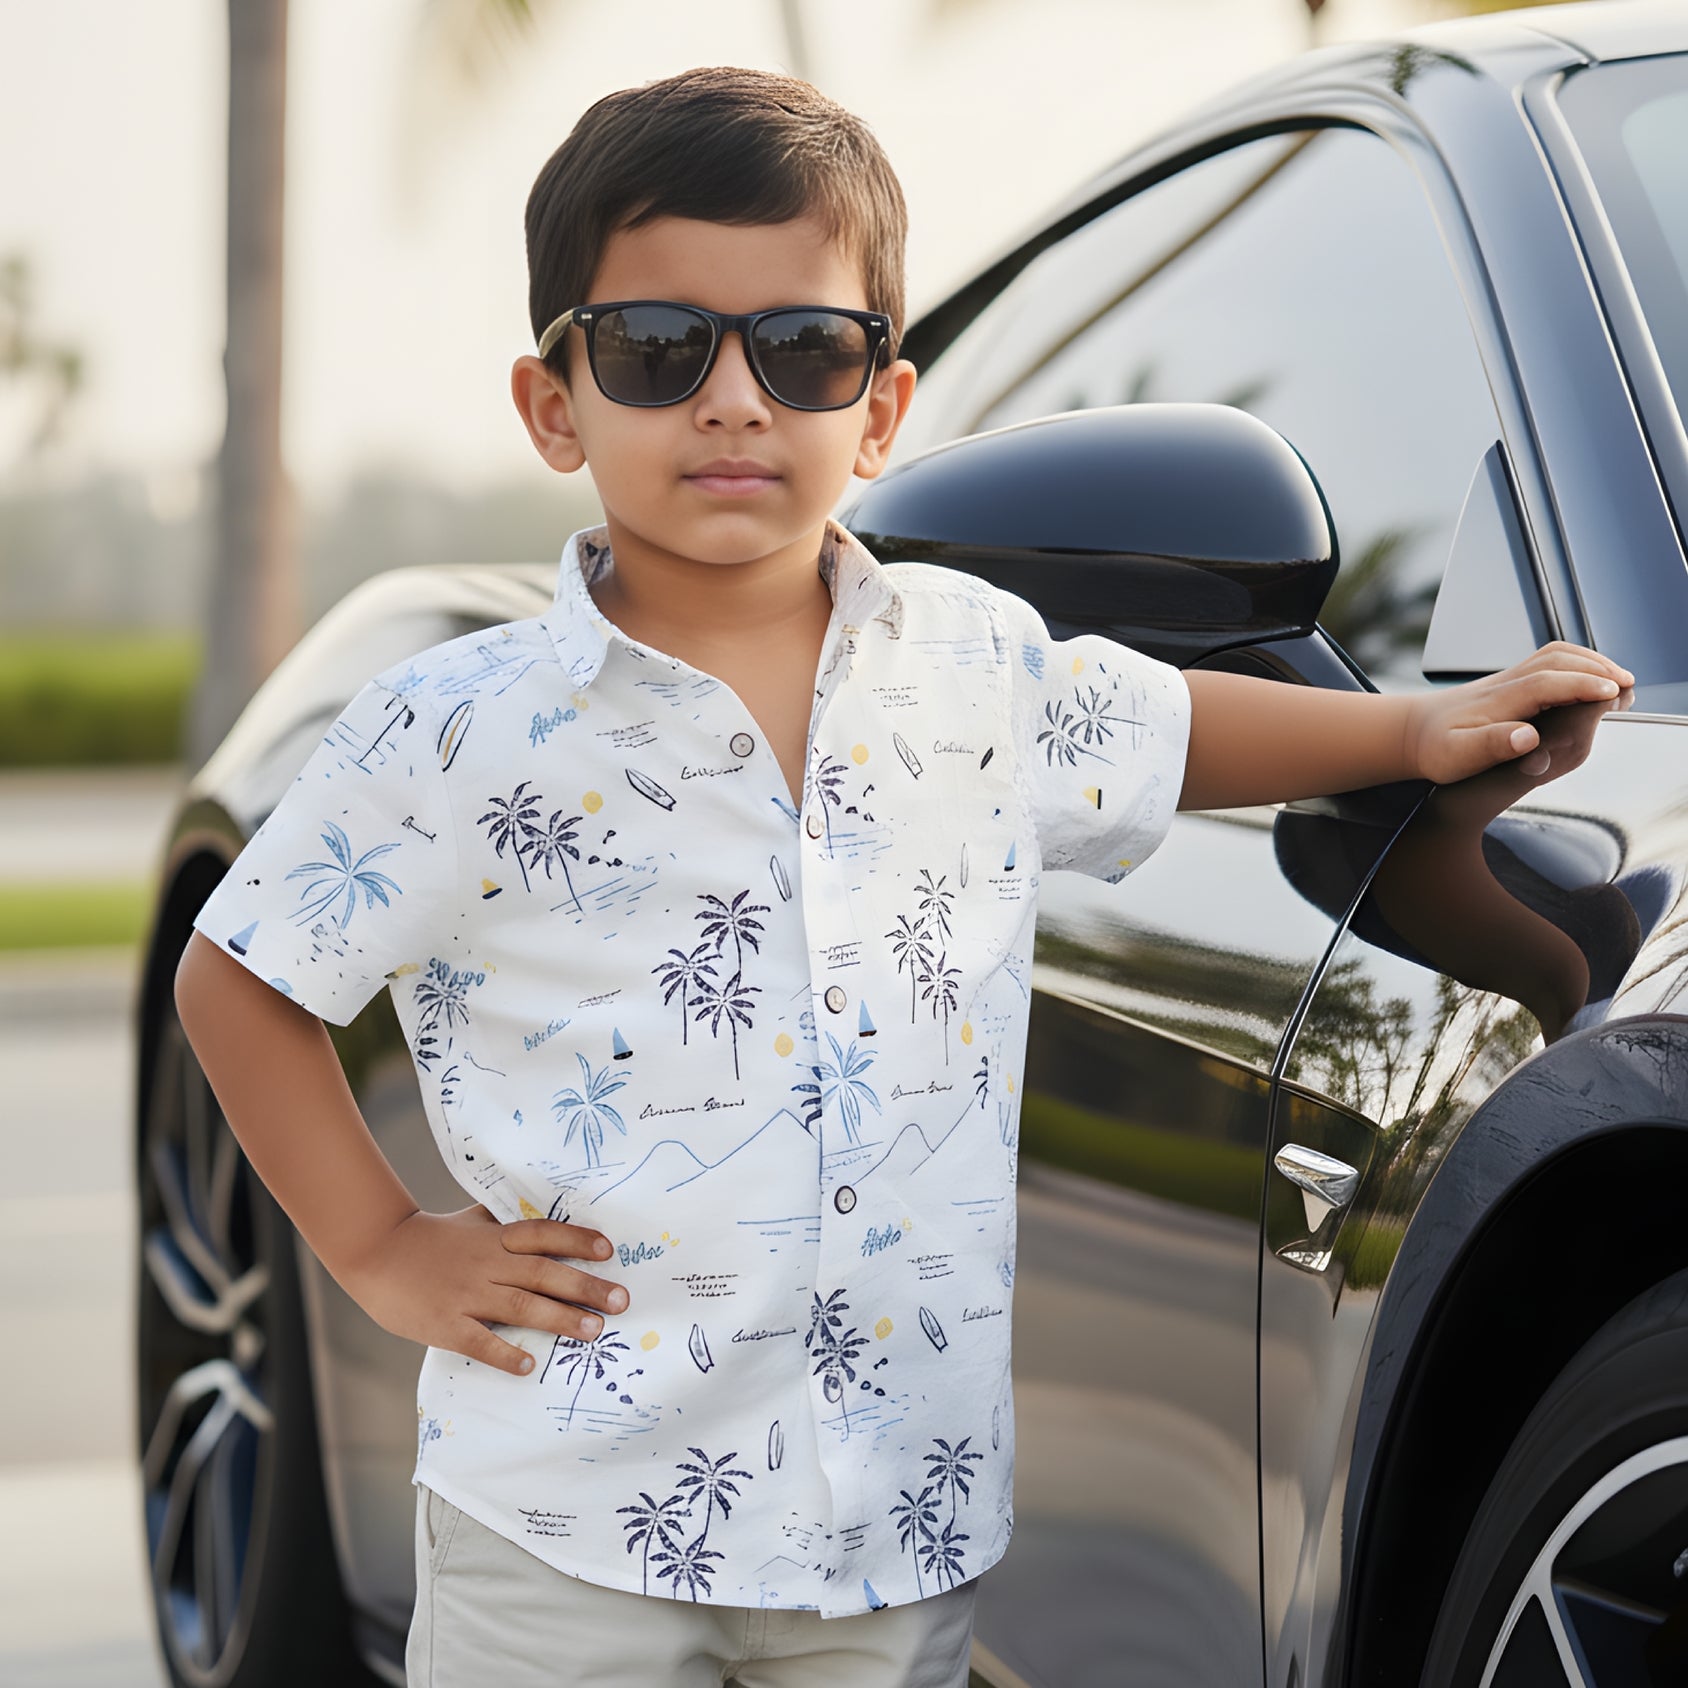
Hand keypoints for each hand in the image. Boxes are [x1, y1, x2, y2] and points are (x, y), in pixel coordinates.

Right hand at [341, 1203, 628, 1376]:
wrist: (376, 1251)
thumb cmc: (430, 1237)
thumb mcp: (472, 1221)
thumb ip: (505, 1222)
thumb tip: (541, 1210)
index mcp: (495, 1238)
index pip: (543, 1234)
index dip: (576, 1240)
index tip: (608, 1250)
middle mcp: (487, 1264)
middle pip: (543, 1273)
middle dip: (585, 1286)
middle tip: (621, 1300)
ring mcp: (467, 1295)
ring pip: (521, 1306)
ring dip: (560, 1319)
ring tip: (594, 1330)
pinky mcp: (445, 1324)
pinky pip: (480, 1341)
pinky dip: (504, 1353)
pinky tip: (529, 1366)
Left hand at [1404, 642, 1633, 785]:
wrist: (1409, 733)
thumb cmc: (1434, 749)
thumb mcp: (1457, 756)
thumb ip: (1492, 745)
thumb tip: (1526, 737)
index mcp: (1498, 701)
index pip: (1548, 683)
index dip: (1581, 685)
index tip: (1612, 692)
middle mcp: (1506, 683)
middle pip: (1557, 661)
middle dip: (1595, 669)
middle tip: (1628, 685)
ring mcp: (1508, 680)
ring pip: (1554, 656)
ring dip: (1590, 662)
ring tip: (1620, 681)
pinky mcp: (1510, 683)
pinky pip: (1549, 663)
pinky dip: (1577, 665)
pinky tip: (1591, 681)